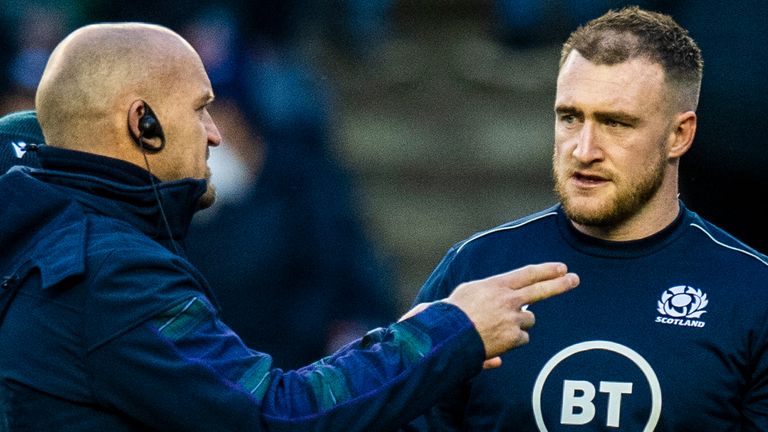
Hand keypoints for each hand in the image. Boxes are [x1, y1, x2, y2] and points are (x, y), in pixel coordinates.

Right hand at [443, 263, 577, 359]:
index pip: (527, 273)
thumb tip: (495, 297)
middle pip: (541, 290)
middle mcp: (508, 299)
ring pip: (528, 320)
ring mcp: (513, 319)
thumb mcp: (464, 294)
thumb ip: (483, 296)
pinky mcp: (514, 338)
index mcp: (496, 285)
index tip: (561, 267)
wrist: (448, 337)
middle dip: (560, 284)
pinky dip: (513, 341)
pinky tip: (496, 341)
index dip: (546, 270)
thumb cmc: (450, 315)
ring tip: (496, 326)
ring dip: (518, 323)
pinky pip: (522, 339)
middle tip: (574, 279)